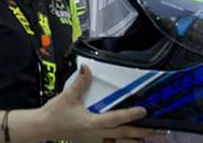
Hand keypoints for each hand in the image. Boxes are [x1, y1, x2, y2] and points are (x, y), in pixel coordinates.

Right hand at [38, 65, 165, 141]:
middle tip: (159, 131)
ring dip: (135, 142)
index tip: (144, 111)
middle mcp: (97, 135)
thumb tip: (87, 67)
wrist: (43, 128)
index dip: (130, 115)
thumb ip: (80, 82)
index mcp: (92, 123)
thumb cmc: (56, 114)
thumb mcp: (68, 96)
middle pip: (124, 136)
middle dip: (142, 133)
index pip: (115, 119)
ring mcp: (95, 142)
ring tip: (149, 139)